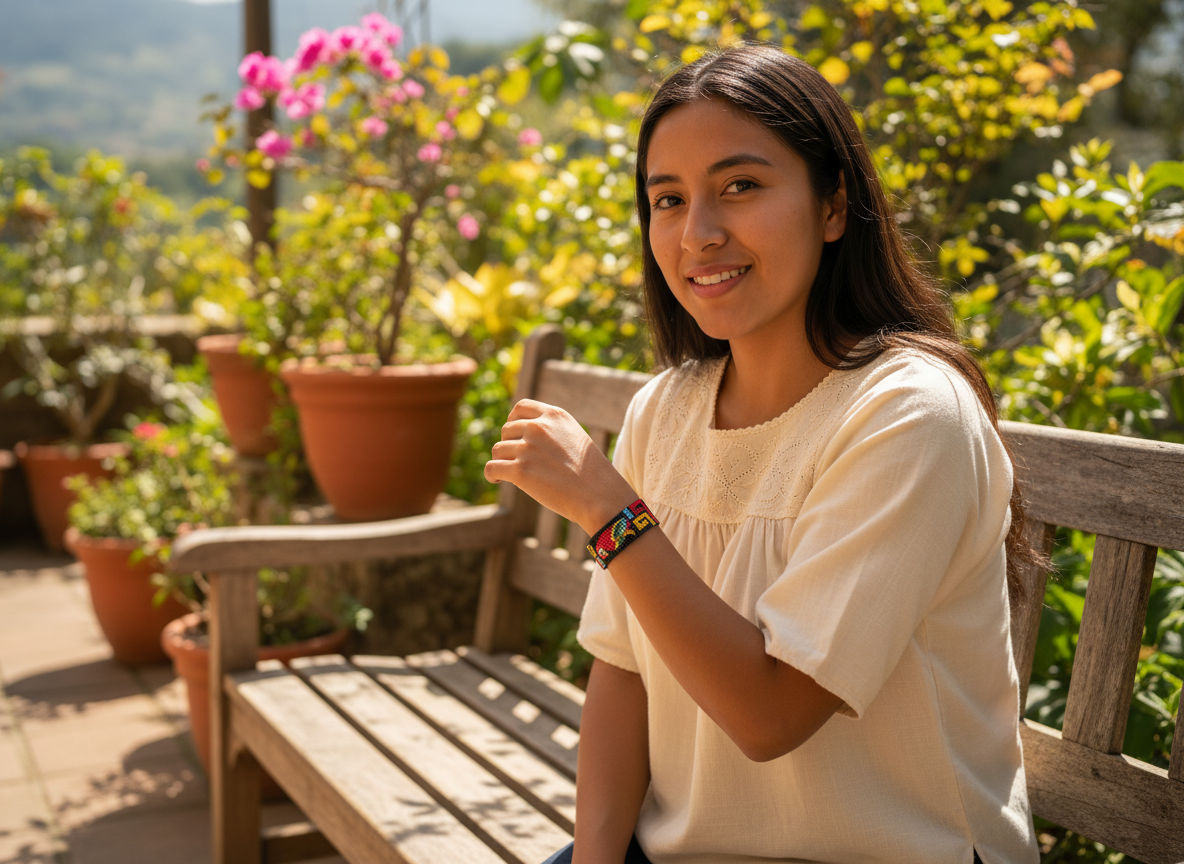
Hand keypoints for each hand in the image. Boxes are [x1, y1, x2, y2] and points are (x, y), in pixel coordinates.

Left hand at [484, 399, 635, 533]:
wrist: (600, 495)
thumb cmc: (591, 472)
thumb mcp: (575, 437)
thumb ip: (551, 431)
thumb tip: (524, 436)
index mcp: (554, 416)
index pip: (521, 407)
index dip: (513, 420)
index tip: (513, 434)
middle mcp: (539, 427)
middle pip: (506, 431)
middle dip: (508, 445)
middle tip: (517, 461)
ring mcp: (528, 448)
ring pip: (497, 450)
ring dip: (501, 461)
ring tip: (509, 474)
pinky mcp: (520, 471)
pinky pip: (491, 467)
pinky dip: (490, 474)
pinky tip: (498, 480)